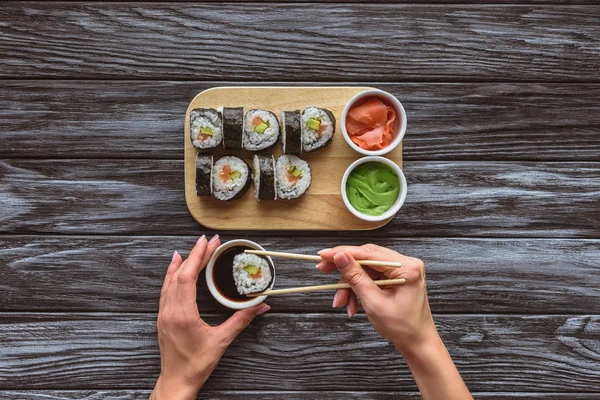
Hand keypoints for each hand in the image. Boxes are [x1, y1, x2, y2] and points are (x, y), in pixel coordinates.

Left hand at [151, 235, 270, 399]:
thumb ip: (241, 321)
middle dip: (194, 255)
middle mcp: (169, 311)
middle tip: (207, 241)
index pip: (187, 277)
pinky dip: (171, 276)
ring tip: (190, 249)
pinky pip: (165, 290)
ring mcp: (163, 314)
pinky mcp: (163, 318)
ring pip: (169, 281)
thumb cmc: (196, 365)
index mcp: (182, 314)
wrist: (177, 382)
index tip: (207, 242)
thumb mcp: (221, 341)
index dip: (198, 257)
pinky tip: (175, 271)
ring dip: (181, 264)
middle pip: (179, 275)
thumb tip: (260, 307)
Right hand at [318, 244, 471, 398]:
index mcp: (406, 268)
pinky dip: (359, 289)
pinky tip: (352, 304)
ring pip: (366, 269)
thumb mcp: (374, 302)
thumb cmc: (402, 328)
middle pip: (366, 258)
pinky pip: (371, 277)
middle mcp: (406, 264)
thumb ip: (356, 277)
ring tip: (341, 303)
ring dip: (350, 285)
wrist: (417, 343)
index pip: (368, 253)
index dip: (343, 252)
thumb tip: (340, 256)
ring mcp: (402, 270)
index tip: (324, 254)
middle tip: (323, 271)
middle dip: (345, 270)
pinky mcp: (396, 277)